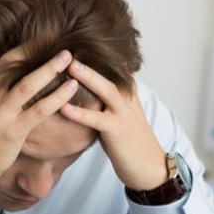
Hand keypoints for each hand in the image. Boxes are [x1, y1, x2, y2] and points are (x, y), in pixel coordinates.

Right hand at [0, 47, 78, 199]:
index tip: (14, 19)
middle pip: (10, 63)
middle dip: (33, 47)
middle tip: (53, 35)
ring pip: (28, 83)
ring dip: (50, 68)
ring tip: (68, 56)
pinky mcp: (14, 130)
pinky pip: (40, 109)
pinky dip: (58, 97)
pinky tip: (72, 86)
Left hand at [59, 60, 167, 190]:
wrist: (149, 167)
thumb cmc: (129, 143)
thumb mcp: (117, 116)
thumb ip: (102, 102)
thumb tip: (80, 91)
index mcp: (127, 93)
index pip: (111, 69)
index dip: (93, 57)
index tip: (71, 45)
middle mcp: (127, 99)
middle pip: (108, 73)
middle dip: (89, 60)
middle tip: (68, 47)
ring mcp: (124, 114)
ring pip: (106, 90)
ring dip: (87, 77)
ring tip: (67, 67)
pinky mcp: (118, 131)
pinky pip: (97, 119)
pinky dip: (80, 113)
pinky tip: (63, 107)